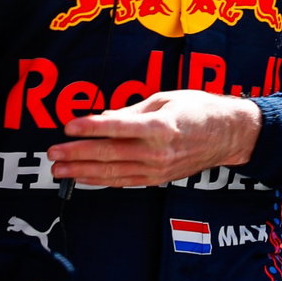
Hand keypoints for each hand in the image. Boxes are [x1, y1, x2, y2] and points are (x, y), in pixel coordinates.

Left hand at [46, 90, 261, 186]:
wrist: (227, 136)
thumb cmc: (199, 110)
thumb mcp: (166, 99)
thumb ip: (133, 111)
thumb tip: (105, 117)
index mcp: (160, 127)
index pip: (117, 127)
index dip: (90, 127)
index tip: (68, 126)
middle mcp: (157, 151)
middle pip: (109, 153)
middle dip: (77, 154)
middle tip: (53, 153)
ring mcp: (157, 169)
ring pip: (112, 172)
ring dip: (82, 171)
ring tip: (59, 169)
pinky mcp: (157, 179)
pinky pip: (124, 181)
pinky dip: (102, 180)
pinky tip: (84, 178)